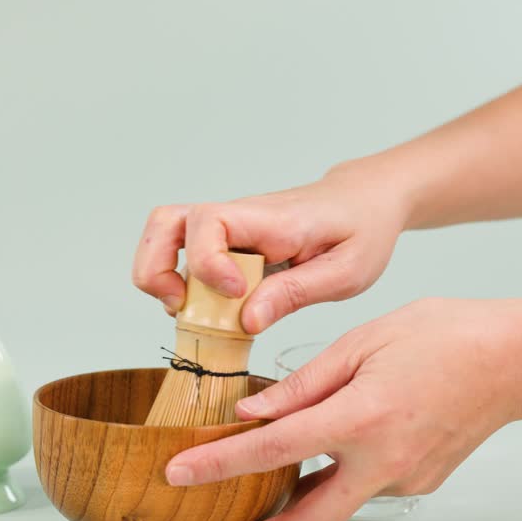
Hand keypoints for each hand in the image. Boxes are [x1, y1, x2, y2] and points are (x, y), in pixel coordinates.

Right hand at [131, 161, 411, 332]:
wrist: (365, 200)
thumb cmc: (361, 231)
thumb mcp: (347, 272)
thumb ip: (295, 294)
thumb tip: (247, 320)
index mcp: (272, 220)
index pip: (209, 223)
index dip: (208, 263)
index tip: (236, 295)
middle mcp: (240, 217)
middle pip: (166, 221)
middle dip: (156, 268)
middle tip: (180, 306)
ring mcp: (228, 227)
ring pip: (164, 234)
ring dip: (159, 275)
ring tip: (185, 310)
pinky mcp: (226, 241)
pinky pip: (183, 252)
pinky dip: (179, 281)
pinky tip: (206, 310)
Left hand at [163, 297, 521, 520]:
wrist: (517, 359)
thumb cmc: (445, 336)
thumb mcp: (362, 342)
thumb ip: (304, 383)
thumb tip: (255, 411)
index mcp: (361, 419)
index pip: (273, 450)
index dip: (219, 463)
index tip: (180, 473)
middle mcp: (383, 462)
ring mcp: (405, 478)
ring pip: (336, 504)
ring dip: (294, 507)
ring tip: (254, 501)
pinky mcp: (419, 481)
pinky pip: (363, 485)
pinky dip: (334, 479)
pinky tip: (317, 462)